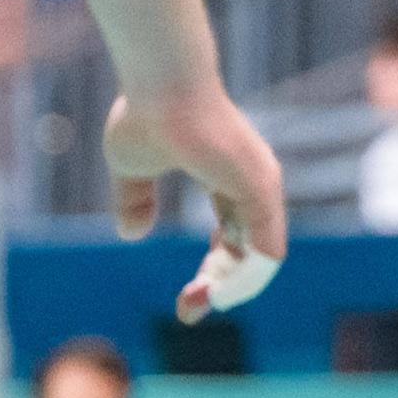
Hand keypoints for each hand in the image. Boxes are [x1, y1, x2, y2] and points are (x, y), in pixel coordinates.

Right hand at [103, 84, 289, 320]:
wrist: (159, 86)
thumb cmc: (146, 113)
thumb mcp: (131, 167)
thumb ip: (135, 199)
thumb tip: (133, 232)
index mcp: (227, 178)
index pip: (232, 238)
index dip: (212, 274)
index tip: (186, 302)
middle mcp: (252, 183)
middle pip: (246, 253)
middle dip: (219, 289)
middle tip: (187, 312)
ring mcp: (261, 184)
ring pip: (261, 259)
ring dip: (232, 290)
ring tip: (198, 306)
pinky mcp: (261, 188)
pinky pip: (266, 252)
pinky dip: (245, 280)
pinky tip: (218, 296)